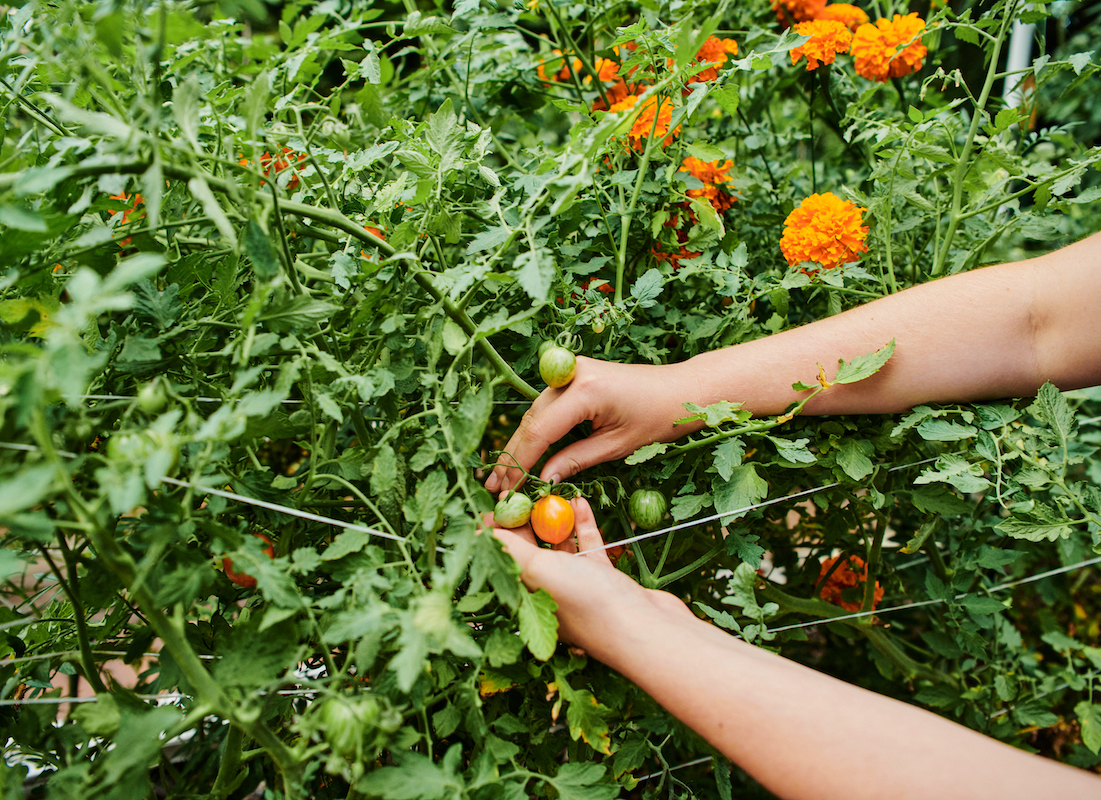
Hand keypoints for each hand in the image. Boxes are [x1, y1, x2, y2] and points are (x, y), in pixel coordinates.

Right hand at [485, 356, 702, 492]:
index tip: (509, 490)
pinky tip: (523, 453)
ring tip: (503, 476)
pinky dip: (535, 430)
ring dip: (519, 444)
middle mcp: (572, 373)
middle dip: (512, 456)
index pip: (540, 431)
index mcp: (585, 391)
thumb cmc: (659, 418)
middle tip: (495, 487)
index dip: (521, 463)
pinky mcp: (574, 374)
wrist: (681, 389)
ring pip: (535, 412)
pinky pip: (547, 406)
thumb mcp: (617, 446)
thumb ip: (576, 460)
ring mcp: (571, 370)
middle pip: (531, 419)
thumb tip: (543, 479)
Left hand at [489, 497, 690, 658]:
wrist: (643, 628)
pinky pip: (587, 546)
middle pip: (529, 550)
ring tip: (554, 492)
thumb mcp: (537, 570)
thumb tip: (479, 532)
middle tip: (526, 491)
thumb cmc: (584, 601)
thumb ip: (509, 549)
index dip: (499, 530)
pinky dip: (582, 525)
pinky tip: (581, 502)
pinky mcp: (601, 578)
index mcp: (525, 595)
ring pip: (559, 545)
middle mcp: (546, 590)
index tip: (498, 502)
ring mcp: (575, 584)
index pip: (504, 557)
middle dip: (527, 520)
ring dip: (556, 519)